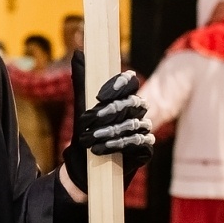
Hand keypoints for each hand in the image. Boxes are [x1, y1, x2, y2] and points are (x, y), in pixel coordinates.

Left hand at [62, 50, 154, 192]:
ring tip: (92, 141)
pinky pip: (140, 143)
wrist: (83, 169)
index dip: (118, 86)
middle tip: (89, 122)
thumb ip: (82, 81)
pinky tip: (103, 150)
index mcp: (123, 98)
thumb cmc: (84, 136)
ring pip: (136, 124)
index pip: (130, 82)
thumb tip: (78, 52)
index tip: (100, 96)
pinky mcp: (145, 150)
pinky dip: (121, 146)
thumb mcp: (81, 107)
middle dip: (110, 113)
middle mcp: (136, 112)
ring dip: (112, 132)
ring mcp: (142, 131)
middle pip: (134, 103)